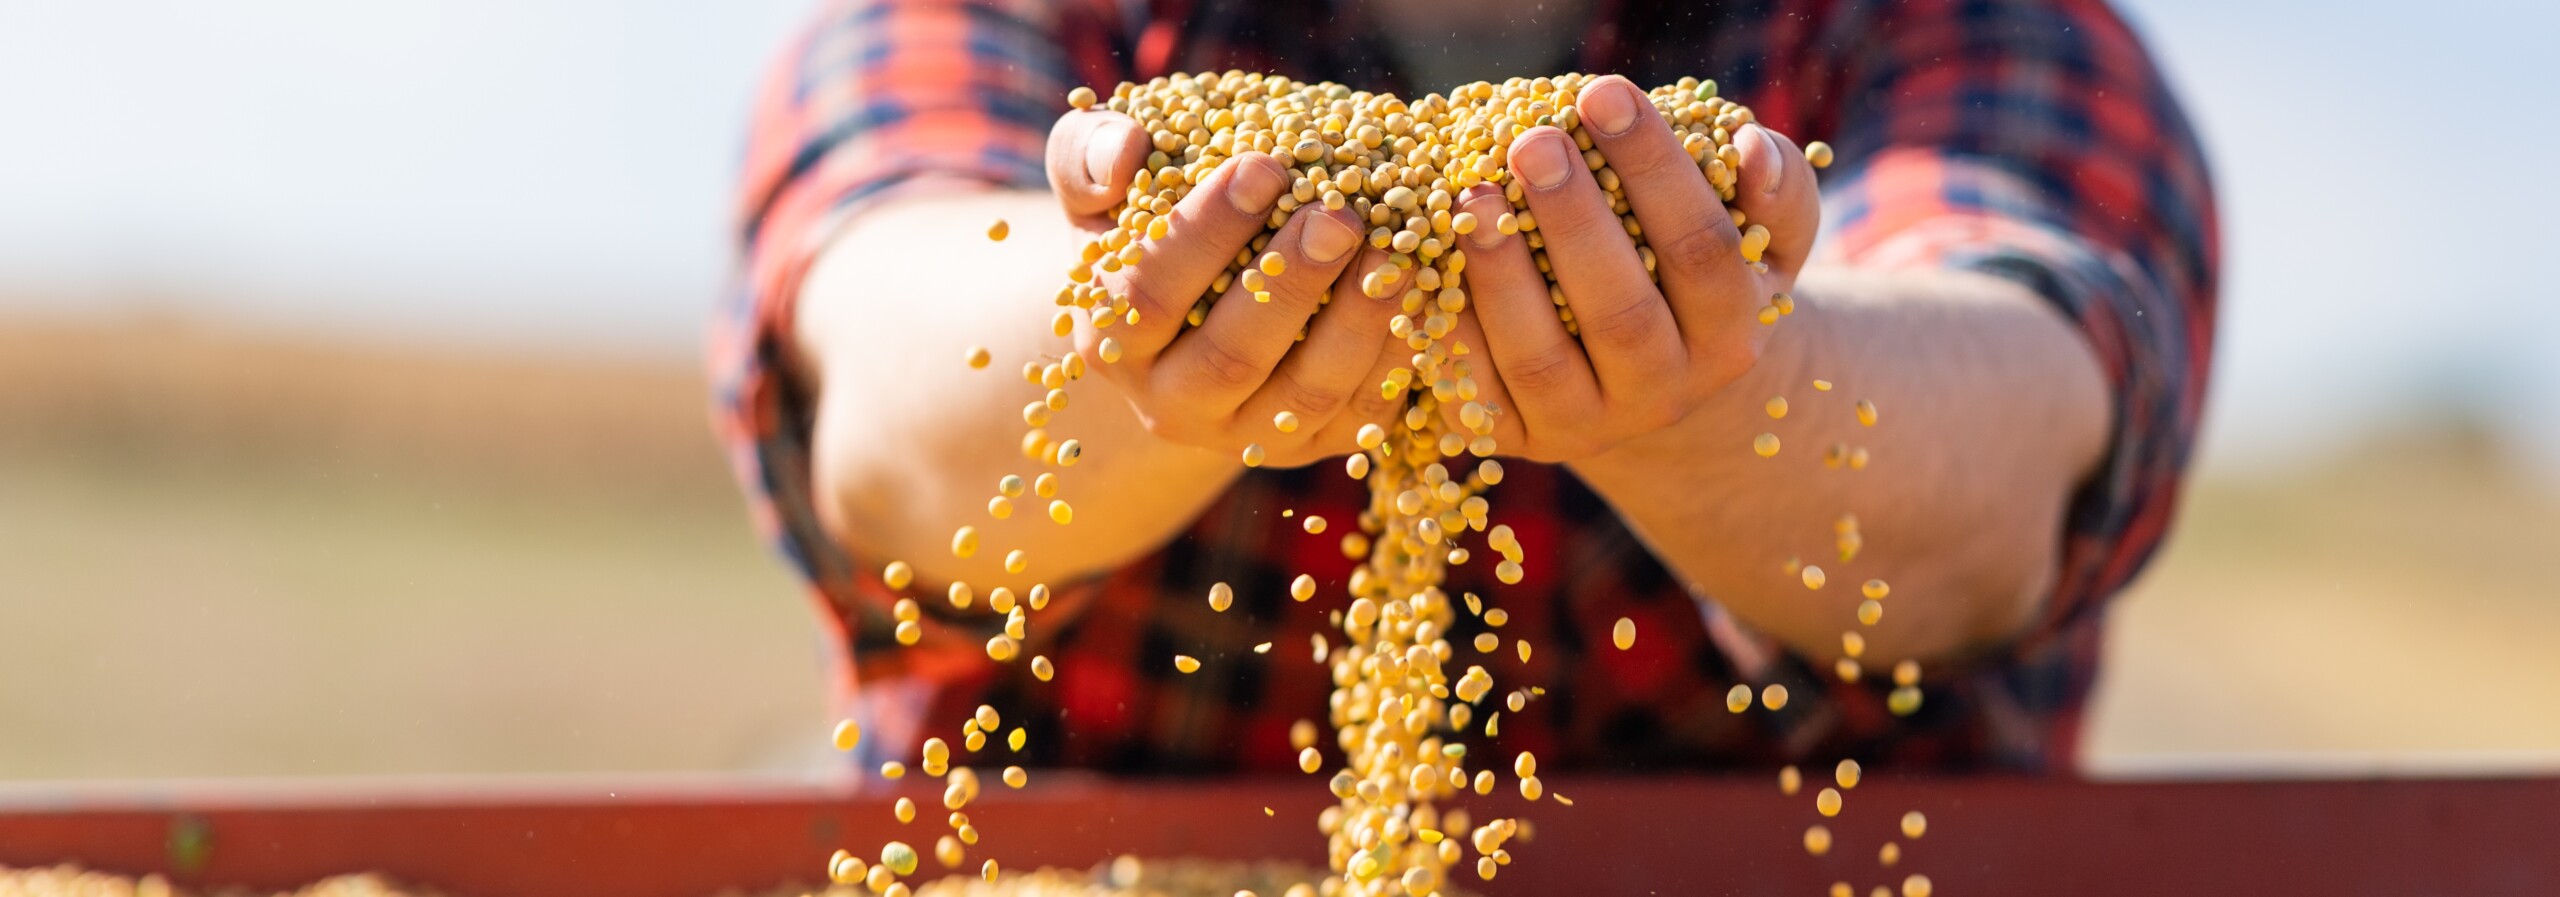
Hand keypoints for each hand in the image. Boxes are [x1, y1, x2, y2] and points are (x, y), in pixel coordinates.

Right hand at [1045, 110, 1406, 467]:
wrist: (1193, 313)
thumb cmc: (1148, 226)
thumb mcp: (1102, 188)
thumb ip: (1088, 156)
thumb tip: (1124, 151)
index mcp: (1111, 341)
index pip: (1147, 294)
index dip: (1204, 231)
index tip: (1261, 165)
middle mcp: (1170, 404)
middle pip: (1229, 357)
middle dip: (1289, 283)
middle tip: (1339, 216)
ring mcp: (1244, 436)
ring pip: (1303, 394)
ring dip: (1355, 324)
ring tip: (1394, 252)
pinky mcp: (1311, 445)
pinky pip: (1359, 414)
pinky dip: (1396, 358)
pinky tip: (1421, 294)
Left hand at [1440, 75, 1820, 462]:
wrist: (1642, 373)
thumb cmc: (1692, 270)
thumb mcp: (1758, 235)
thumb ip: (1775, 190)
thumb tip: (1749, 149)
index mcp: (1730, 336)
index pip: (1701, 250)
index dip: (1656, 170)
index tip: (1605, 94)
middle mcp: (1664, 393)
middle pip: (1621, 311)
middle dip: (1573, 219)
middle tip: (1533, 141)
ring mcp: (1586, 425)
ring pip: (1542, 357)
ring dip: (1501, 273)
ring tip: (1474, 193)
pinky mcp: (1514, 438)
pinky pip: (1473, 390)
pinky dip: (1445, 326)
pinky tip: (1426, 258)